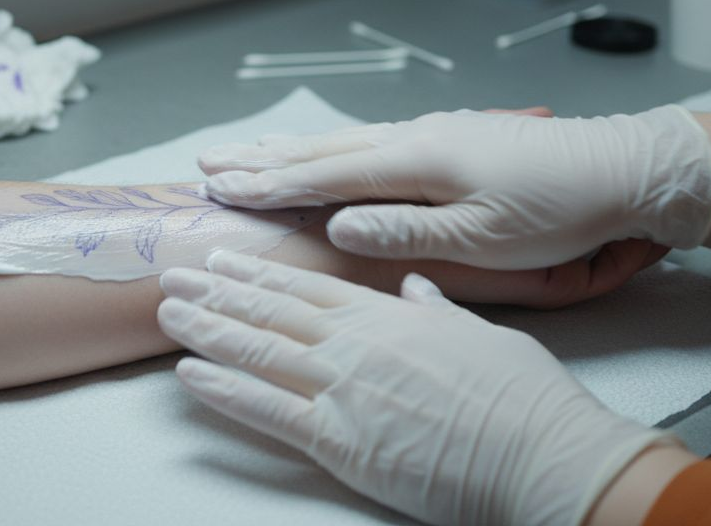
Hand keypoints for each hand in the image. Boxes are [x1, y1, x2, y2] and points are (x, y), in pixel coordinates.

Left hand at [157, 252, 675, 525]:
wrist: (541, 452)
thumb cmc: (521, 398)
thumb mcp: (480, 334)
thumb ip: (436, 308)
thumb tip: (414, 287)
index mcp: (389, 316)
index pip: (308, 286)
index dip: (260, 272)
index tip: (226, 257)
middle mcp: (357, 344)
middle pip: (272, 310)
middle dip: (218, 289)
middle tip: (175, 272)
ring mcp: (343, 389)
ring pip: (258, 348)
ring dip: (207, 327)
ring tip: (168, 310)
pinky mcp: (339, 439)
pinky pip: (268, 409)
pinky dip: (224, 389)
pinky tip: (189, 372)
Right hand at [199, 106, 710, 269]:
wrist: (625, 168)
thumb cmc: (559, 210)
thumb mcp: (484, 237)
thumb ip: (408, 230)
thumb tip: (341, 225)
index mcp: (419, 162)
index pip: (326, 174)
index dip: (268, 184)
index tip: (218, 188)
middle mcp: (417, 137)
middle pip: (324, 149)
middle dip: (263, 159)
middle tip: (209, 162)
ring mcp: (434, 132)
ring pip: (346, 139)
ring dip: (292, 148)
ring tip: (250, 151)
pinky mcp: (451, 136)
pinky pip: (372, 138)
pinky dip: (332, 145)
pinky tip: (326, 147)